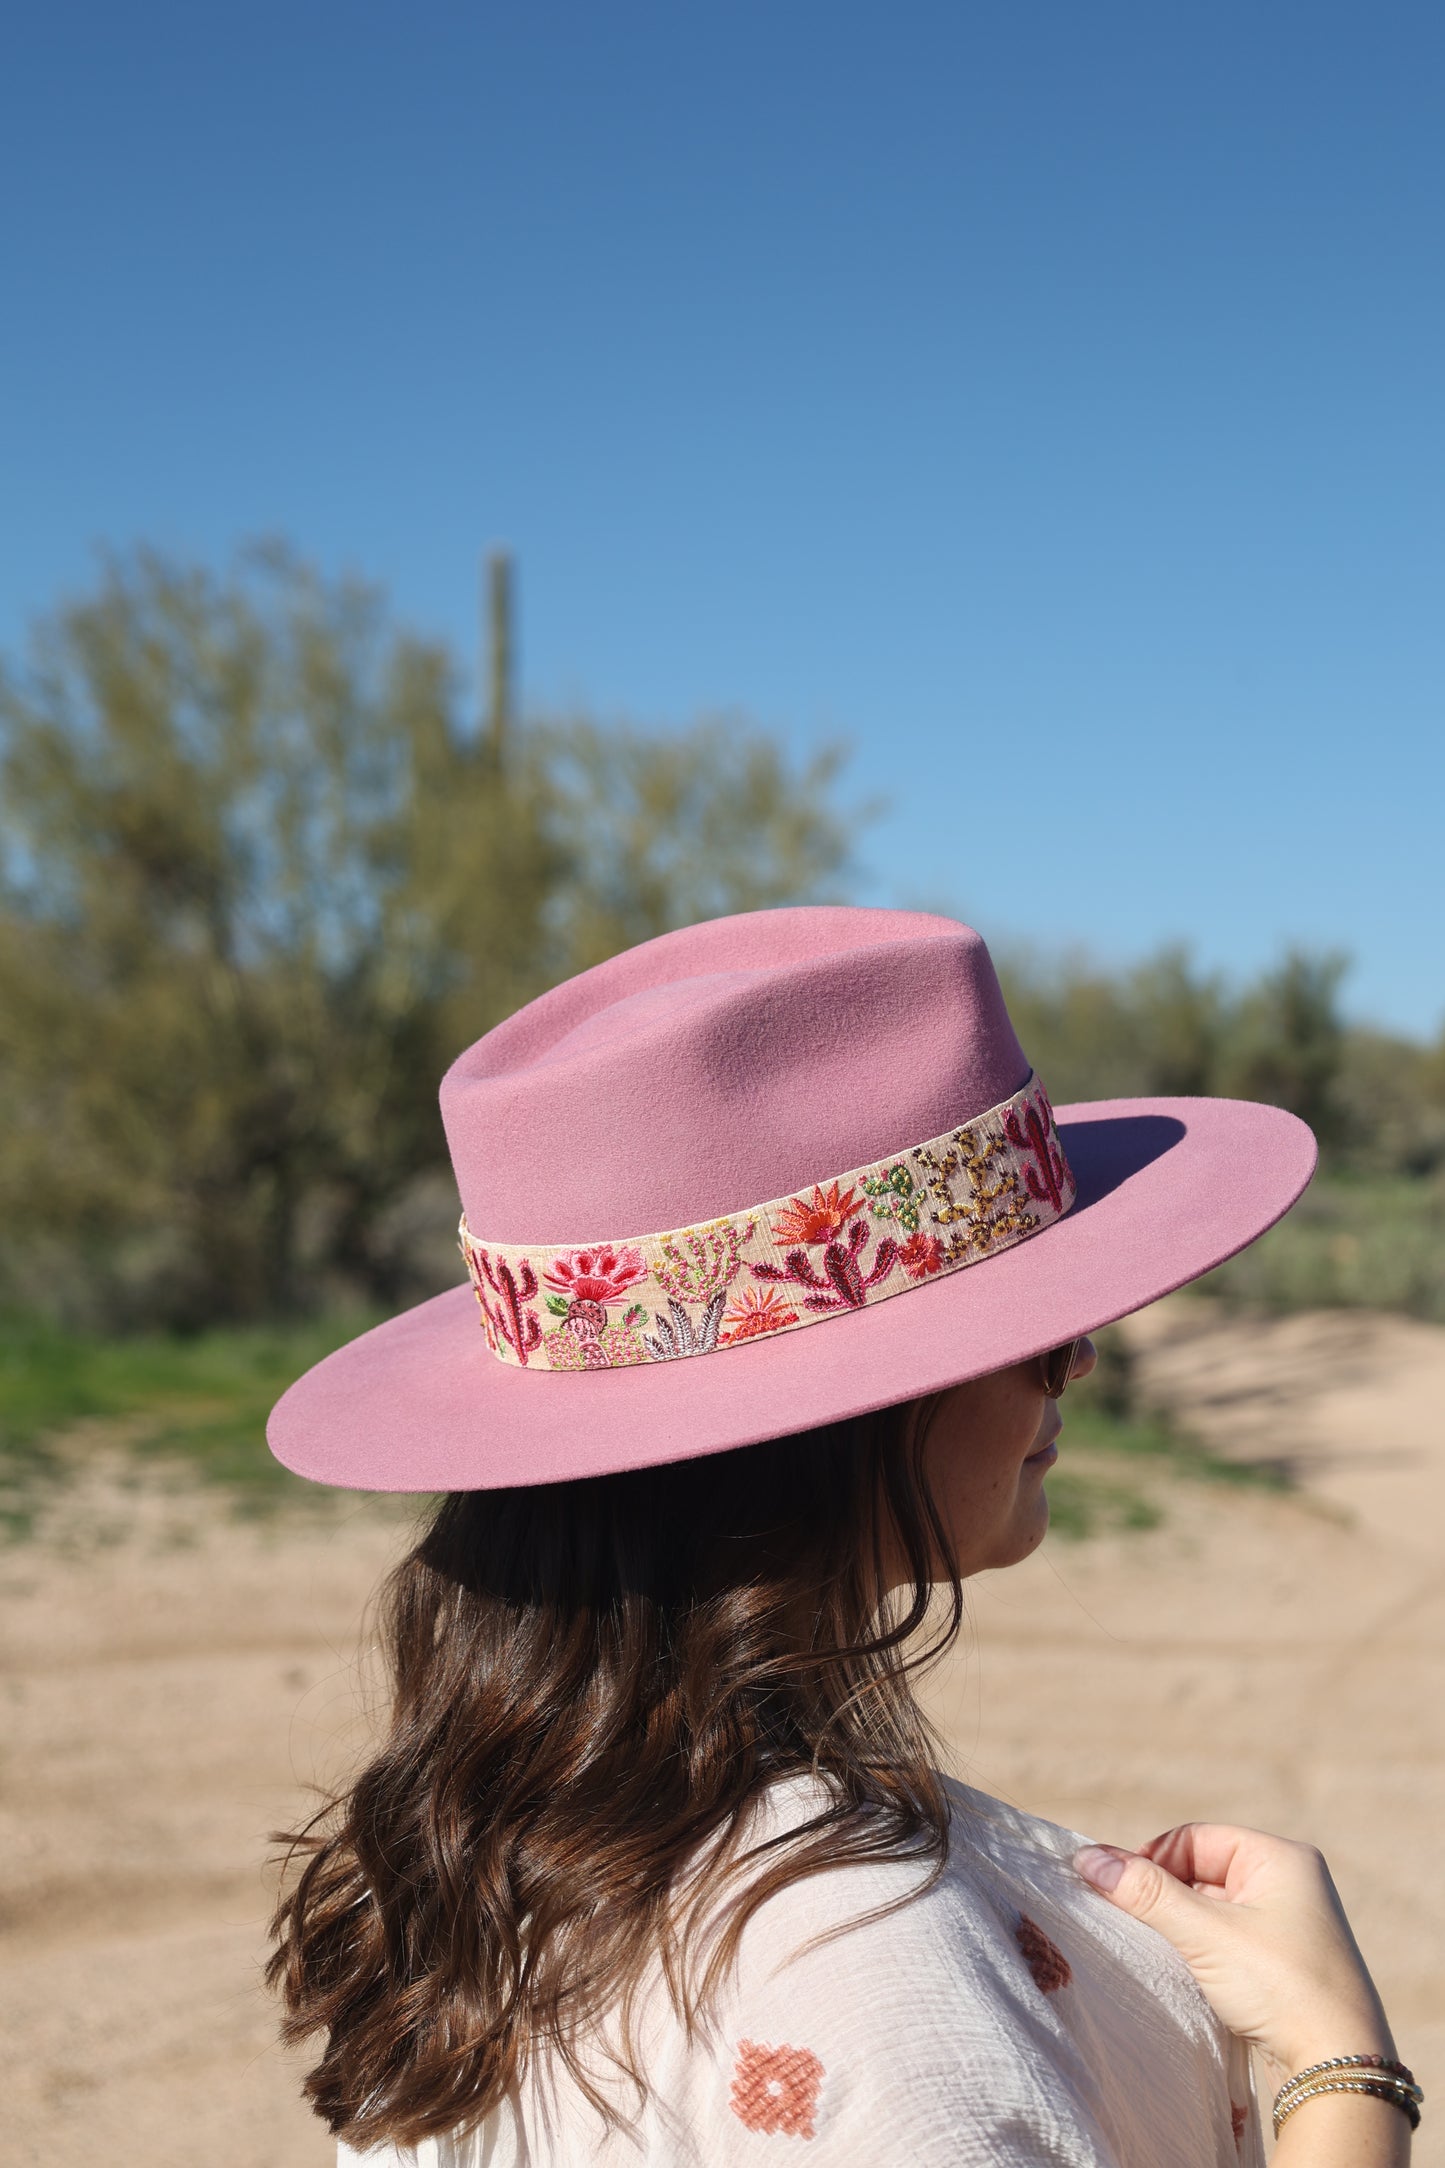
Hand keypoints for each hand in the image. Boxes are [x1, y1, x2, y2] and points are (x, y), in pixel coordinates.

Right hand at [1073, 1823, 1394, 2084]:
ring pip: (1211, 1911)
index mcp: (1281, 1857)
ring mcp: (1288, 1928)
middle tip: (1128, 1920)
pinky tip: (1183, 1972)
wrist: (1337, 2067)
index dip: (1151, 1859)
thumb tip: (1087, 1858)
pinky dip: (1200, 1952)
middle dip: (1163, 1896)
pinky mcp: (1282, 1967)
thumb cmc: (1279, 1985)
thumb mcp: (1206, 1933)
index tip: (1115, 1889)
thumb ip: (1146, 1893)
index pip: (1194, 1838)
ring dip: (1179, 1927)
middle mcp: (1289, 1885)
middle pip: (1201, 1873)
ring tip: (1155, 1949)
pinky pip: (1226, 1943)